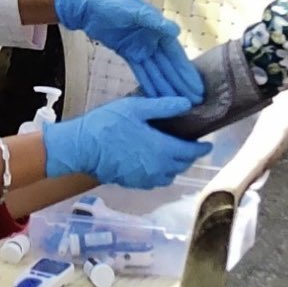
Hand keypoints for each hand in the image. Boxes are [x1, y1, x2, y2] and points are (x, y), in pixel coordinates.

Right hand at [43, 94, 210, 188]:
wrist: (80, 148)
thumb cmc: (107, 124)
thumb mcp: (136, 107)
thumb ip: (164, 107)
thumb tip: (187, 103)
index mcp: (162, 149)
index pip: (190, 152)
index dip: (201, 149)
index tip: (208, 144)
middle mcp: (157, 168)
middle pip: (181, 165)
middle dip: (189, 156)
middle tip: (190, 146)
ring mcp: (144, 178)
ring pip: (169, 176)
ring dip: (175, 166)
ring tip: (172, 154)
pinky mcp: (132, 183)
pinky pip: (154, 181)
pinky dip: (160, 173)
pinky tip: (153, 163)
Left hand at [54, 0, 203, 101]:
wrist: (86, 4)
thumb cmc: (109, 2)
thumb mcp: (133, 10)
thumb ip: (154, 22)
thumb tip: (176, 31)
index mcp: (158, 28)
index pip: (175, 54)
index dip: (186, 72)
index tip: (196, 88)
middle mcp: (152, 38)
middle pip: (168, 66)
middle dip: (180, 84)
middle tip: (194, 102)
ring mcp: (140, 47)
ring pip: (156, 71)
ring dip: (166, 87)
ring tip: (177, 104)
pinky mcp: (128, 52)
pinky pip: (141, 71)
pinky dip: (148, 83)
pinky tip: (156, 96)